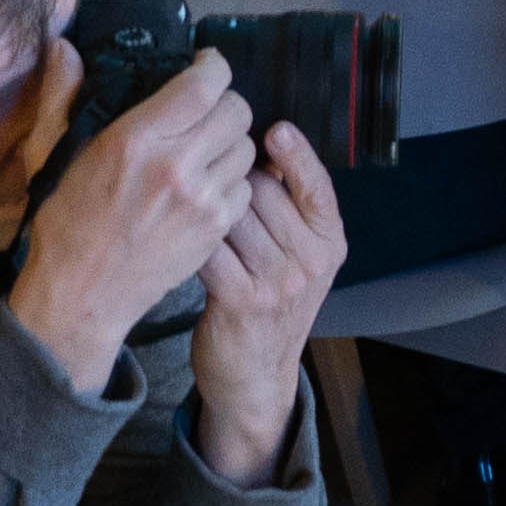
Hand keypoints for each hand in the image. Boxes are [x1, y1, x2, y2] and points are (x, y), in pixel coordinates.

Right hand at [1, 49, 256, 395]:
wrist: (80, 295)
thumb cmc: (64, 222)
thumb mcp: (50, 152)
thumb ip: (60, 93)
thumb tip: (62, 45)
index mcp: (136, 139)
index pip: (205, 84)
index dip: (212, 67)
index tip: (203, 68)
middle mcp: (176, 166)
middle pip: (237, 110)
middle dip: (223, 104)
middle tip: (204, 113)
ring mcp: (201, 201)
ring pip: (247, 148)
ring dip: (231, 143)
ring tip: (205, 151)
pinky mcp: (215, 229)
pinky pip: (246, 188)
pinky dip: (232, 181)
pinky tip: (207, 186)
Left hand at [182, 128, 346, 489]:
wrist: (255, 376)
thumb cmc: (268, 304)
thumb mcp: (298, 259)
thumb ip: (290, 212)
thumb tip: (263, 147)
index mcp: (329, 242)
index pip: (317, 185)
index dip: (296, 155)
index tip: (275, 129)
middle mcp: (311, 261)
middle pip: (262, 191)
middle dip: (231, 179)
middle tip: (206, 176)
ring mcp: (278, 282)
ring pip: (231, 214)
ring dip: (204, 205)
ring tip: (186, 203)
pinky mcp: (241, 299)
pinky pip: (208, 245)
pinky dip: (189, 235)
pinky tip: (176, 232)